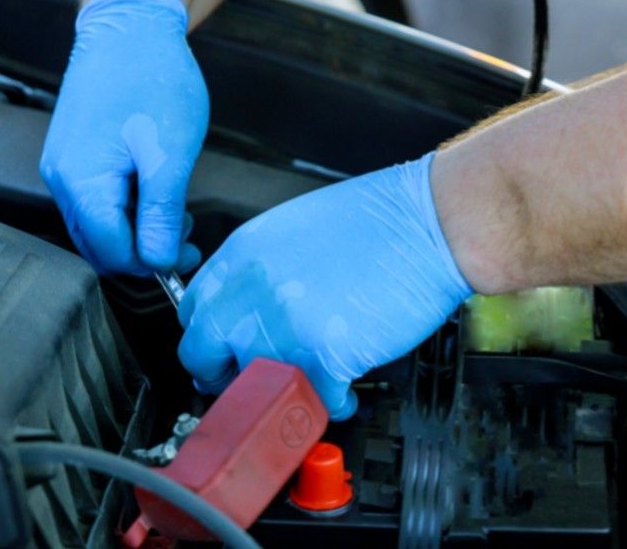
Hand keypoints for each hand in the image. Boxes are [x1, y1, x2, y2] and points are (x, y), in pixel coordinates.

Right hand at [41, 0, 207, 274]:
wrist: (129, 27)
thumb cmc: (152, 80)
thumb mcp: (169, 155)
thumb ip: (162, 213)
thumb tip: (159, 262)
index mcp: (83, 184)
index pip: (113, 254)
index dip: (152, 262)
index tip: (188, 252)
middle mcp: (61, 180)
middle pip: (100, 246)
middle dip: (144, 249)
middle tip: (184, 231)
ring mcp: (62, 167)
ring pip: (97, 226)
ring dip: (136, 229)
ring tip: (173, 206)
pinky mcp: (71, 155)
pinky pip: (94, 201)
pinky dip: (125, 207)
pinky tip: (152, 186)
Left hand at [177, 153, 473, 419]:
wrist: (433, 222)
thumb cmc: (382, 220)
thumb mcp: (296, 228)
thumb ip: (262, 271)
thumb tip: (250, 309)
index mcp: (243, 253)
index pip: (193, 310)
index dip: (210, 338)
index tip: (226, 350)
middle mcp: (252, 289)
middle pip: (202, 355)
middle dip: (227, 376)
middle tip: (254, 381)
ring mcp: (284, 325)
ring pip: (252, 387)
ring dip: (279, 394)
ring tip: (307, 387)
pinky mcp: (324, 355)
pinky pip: (311, 402)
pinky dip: (331, 405)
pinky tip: (345, 392)